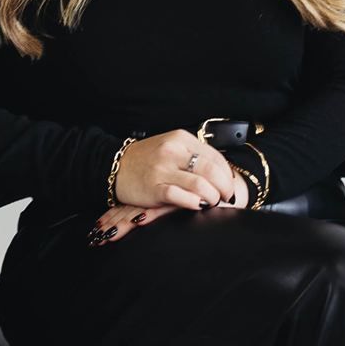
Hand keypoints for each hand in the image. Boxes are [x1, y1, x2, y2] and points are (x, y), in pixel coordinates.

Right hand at [88, 131, 245, 243]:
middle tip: (226, 197)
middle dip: (225, 187)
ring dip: (212, 197)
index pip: (216, 157)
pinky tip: (197, 206)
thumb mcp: (171, 147)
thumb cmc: (147, 159)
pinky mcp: (154, 187)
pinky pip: (181, 196)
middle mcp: (173, 151)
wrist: (115, 166)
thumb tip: (221, 172)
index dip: (228, 174)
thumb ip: (193, 155)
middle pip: (213, 171)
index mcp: (181, 139)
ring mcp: (163, 169)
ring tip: (212, 202)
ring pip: (201, 184)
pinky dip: (194, 203)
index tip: (229, 185)